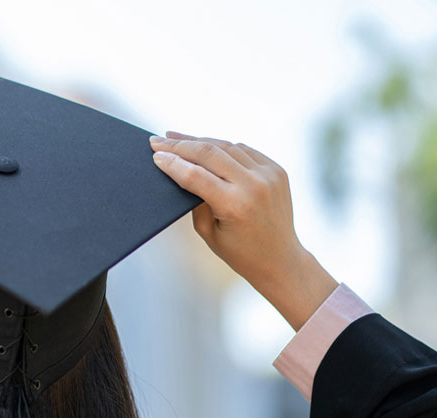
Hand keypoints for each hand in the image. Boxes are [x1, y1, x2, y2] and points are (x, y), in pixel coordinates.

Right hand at [150, 132, 336, 330]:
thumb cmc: (242, 253)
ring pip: (227, 146)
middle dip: (180, 145)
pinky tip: (206, 146)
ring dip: (200, 141)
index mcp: (235, 205)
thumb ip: (194, 201)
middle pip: (209, 153)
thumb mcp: (208, 233)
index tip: (156, 156)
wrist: (280, 258)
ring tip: (177, 139)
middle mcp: (254, 186)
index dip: (172, 163)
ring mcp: (269, 175)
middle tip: (158, 141)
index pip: (195, 175)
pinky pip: (244, 150)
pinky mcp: (276, 170)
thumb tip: (182, 171)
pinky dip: (223, 147)